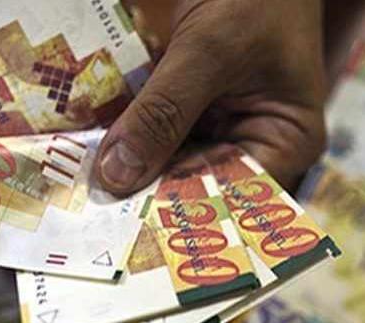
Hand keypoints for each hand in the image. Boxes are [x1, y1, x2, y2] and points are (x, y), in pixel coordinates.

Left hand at [96, 0, 325, 193]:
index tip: (127, 229)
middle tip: (90, 214)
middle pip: (194, 184)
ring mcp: (218, 124)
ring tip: (79, 189)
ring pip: (167, 159)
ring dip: (127, 165)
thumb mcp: (211, 50)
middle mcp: (253, 143)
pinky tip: (85, 148)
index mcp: (285, 141)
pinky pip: (154, 128)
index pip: (232, 198)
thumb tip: (116, 176)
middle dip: (144, 192)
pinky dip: (124, 133)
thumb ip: (165, 111)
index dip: (181, 214)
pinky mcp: (188, 104)